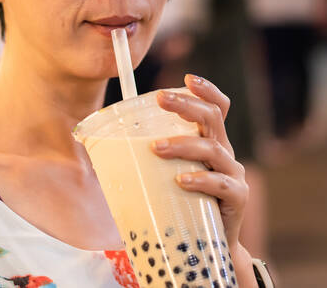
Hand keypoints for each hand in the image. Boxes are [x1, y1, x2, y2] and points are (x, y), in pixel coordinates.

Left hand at [151, 74, 249, 252]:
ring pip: (212, 149)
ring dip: (183, 144)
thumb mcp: (166, 176)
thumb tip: (89, 142)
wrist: (209, 249)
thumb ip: (143, 158)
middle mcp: (224, 153)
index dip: (206, 90)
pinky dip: (200, 180)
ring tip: (157, 148)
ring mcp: (233, 175)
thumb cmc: (182, 206)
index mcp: (210, 143)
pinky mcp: (237, 199)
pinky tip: (181, 180)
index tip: (186, 78)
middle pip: (212, 118)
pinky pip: (220, 184)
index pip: (216, 108)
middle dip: (187, 105)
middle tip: (161, 98)